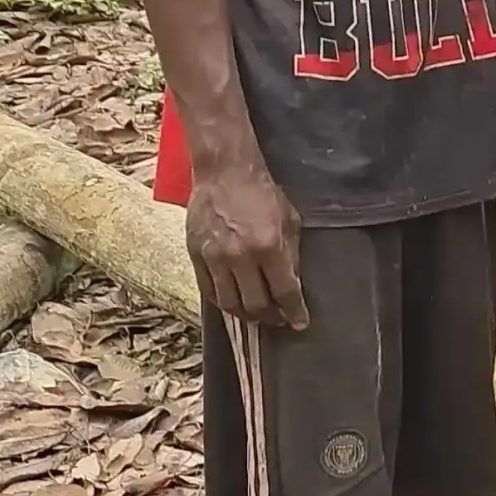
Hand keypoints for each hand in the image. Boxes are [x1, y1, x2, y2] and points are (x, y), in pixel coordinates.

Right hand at [186, 158, 307, 329]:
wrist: (225, 172)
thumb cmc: (263, 193)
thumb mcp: (290, 222)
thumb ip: (291, 256)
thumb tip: (294, 286)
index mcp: (268, 246)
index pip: (285, 292)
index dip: (294, 312)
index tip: (300, 323)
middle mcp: (240, 257)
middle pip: (256, 305)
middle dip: (272, 317)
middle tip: (280, 319)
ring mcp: (214, 258)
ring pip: (229, 304)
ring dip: (247, 315)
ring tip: (258, 315)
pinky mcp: (195, 255)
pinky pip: (208, 292)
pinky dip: (224, 303)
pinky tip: (235, 303)